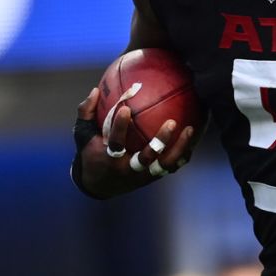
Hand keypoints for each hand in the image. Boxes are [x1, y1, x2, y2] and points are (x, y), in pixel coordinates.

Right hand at [72, 87, 196, 198]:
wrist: (99, 185)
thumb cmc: (92, 153)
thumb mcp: (83, 135)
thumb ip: (86, 113)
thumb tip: (95, 90)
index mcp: (110, 158)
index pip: (116, 143)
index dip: (120, 126)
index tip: (125, 108)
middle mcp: (129, 169)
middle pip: (147, 157)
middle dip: (160, 141)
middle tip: (172, 121)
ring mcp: (143, 175)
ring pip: (165, 164)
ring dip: (179, 147)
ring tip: (191, 129)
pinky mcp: (153, 177)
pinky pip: (171, 167)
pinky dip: (182, 155)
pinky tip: (193, 139)